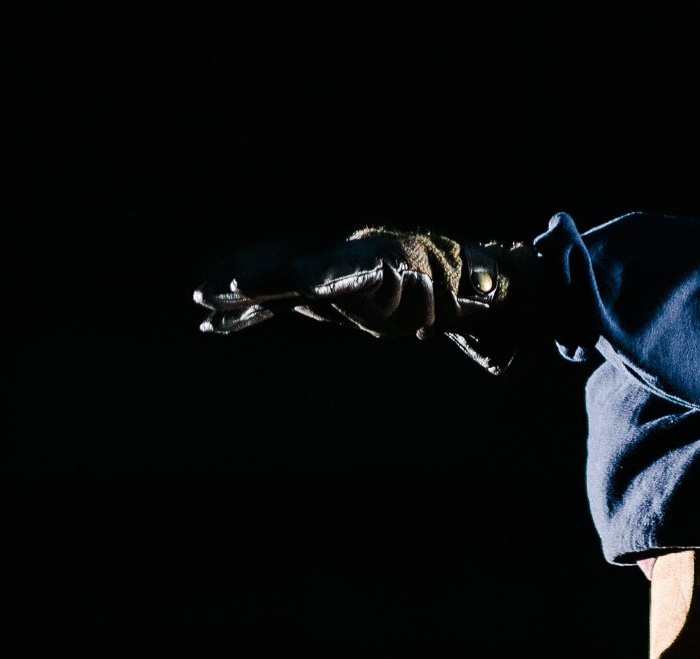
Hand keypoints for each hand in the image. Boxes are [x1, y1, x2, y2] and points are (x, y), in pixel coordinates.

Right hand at [193, 230, 528, 373]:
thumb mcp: (468, 308)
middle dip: (263, 275)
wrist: (446, 276)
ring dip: (242, 294)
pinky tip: (213, 323)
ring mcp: (327, 275)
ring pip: (279, 282)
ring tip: (203, 297)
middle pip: (299, 267)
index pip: (355, 268)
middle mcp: (349, 261)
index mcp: (386, 261)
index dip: (329, 275)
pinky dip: (247, 314)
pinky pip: (276, 303)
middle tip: (226, 284)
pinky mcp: (314, 293)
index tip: (303, 279)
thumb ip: (469, 325)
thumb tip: (496, 357)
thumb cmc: (459, 293)